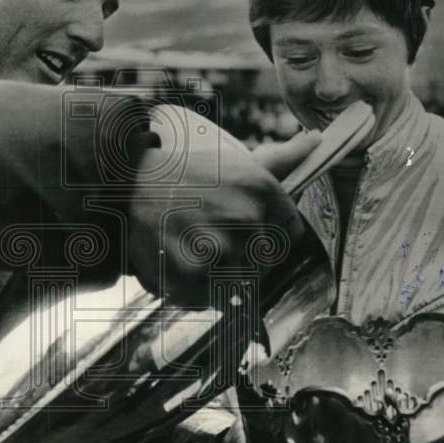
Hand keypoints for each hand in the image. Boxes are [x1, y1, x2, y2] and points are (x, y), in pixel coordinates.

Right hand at [127, 113, 319, 302]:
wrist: (124, 184)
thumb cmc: (185, 175)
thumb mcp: (238, 163)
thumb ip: (283, 160)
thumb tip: (319, 141)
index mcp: (265, 191)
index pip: (291, 236)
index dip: (266, 236)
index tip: (239, 227)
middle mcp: (249, 219)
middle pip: (265, 265)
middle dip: (241, 259)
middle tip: (207, 236)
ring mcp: (222, 249)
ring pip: (238, 286)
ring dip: (214, 278)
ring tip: (190, 248)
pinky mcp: (194, 275)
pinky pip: (207, 301)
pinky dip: (190, 290)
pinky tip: (175, 261)